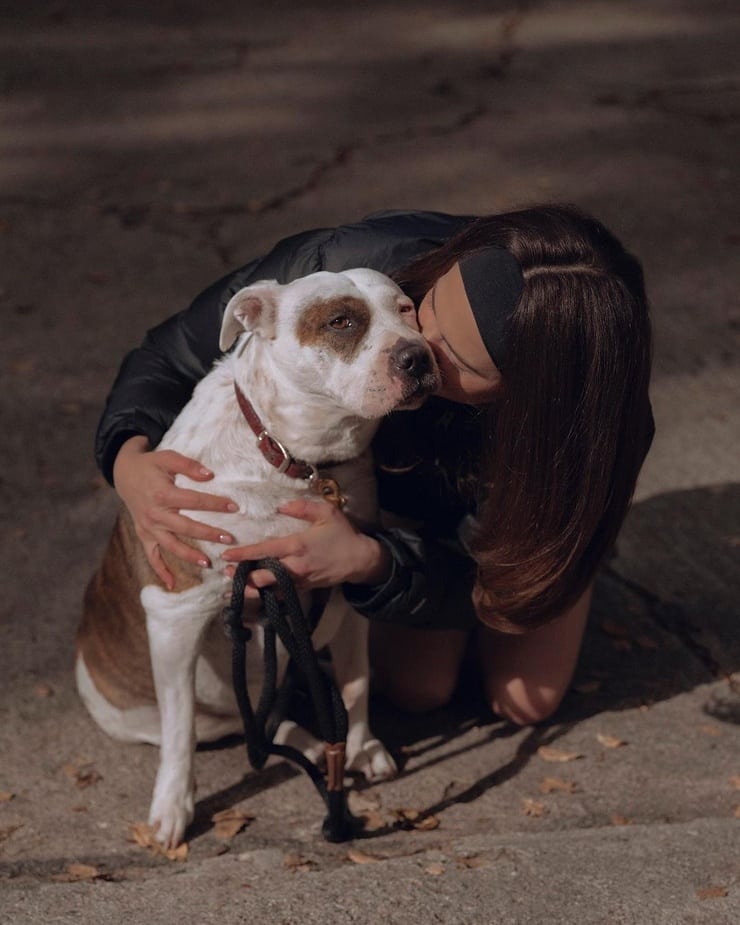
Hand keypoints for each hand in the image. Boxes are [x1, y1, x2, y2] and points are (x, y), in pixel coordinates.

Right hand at [113, 435, 237, 588]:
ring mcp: (148, 527)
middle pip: (185, 527)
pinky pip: (151, 556)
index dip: (215, 504)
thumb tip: (210, 475)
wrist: (123, 474)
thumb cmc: (150, 465)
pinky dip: (160, 571)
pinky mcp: (144, 535)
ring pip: (171, 545)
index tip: (234, 507)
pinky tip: (172, 584)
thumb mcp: (167, 457)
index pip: (194, 501)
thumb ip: (188, 465)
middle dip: (208, 534)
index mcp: (162, 494)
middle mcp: (154, 514)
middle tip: (229, 539)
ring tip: (208, 563)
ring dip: (189, 555)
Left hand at [221, 498, 390, 599]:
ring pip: (270, 590)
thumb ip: (304, 507)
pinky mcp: (304, 589)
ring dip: (251, 590)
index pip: (266, 551)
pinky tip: (253, 596)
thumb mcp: (328, 513)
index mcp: (299, 546)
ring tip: (232, 590)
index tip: (227, 555)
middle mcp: (296, 567)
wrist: (361, 560)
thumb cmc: (343, 534)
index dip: (245, 554)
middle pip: (264, 577)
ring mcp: (300, 581)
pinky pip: (281, 595)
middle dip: (243, 577)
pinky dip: (265, 596)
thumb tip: (281, 506)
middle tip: (226, 574)